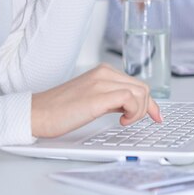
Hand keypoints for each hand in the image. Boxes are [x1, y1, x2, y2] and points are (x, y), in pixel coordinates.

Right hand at [31, 63, 161, 137]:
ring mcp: (101, 82)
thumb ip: (111, 99)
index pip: (136, 83)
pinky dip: (133, 112)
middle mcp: (104, 73)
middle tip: (142, 122)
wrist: (37, 113)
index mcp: (103, 72)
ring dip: (140, 111)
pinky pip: (130, 97)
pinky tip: (122, 121)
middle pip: (142, 87)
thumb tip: (130, 108)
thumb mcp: (91, 100)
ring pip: (140, 91)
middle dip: (149, 107)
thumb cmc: (59, 110)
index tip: (156, 115)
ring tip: (125, 122)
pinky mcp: (97, 96)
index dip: (150, 102)